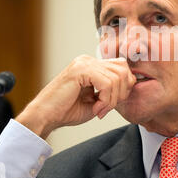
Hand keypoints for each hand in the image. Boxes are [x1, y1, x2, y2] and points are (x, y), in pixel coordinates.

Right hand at [16, 55, 135, 138]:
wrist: (45, 117)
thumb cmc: (67, 111)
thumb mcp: (97, 99)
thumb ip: (112, 90)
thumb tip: (132, 83)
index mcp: (91, 64)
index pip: (122, 67)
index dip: (124, 87)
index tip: (110, 105)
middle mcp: (88, 60)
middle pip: (123, 70)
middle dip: (121, 93)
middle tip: (106, 109)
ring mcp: (83, 63)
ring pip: (117, 78)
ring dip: (112, 100)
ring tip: (99, 110)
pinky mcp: (80, 70)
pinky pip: (107, 83)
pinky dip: (106, 99)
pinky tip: (95, 109)